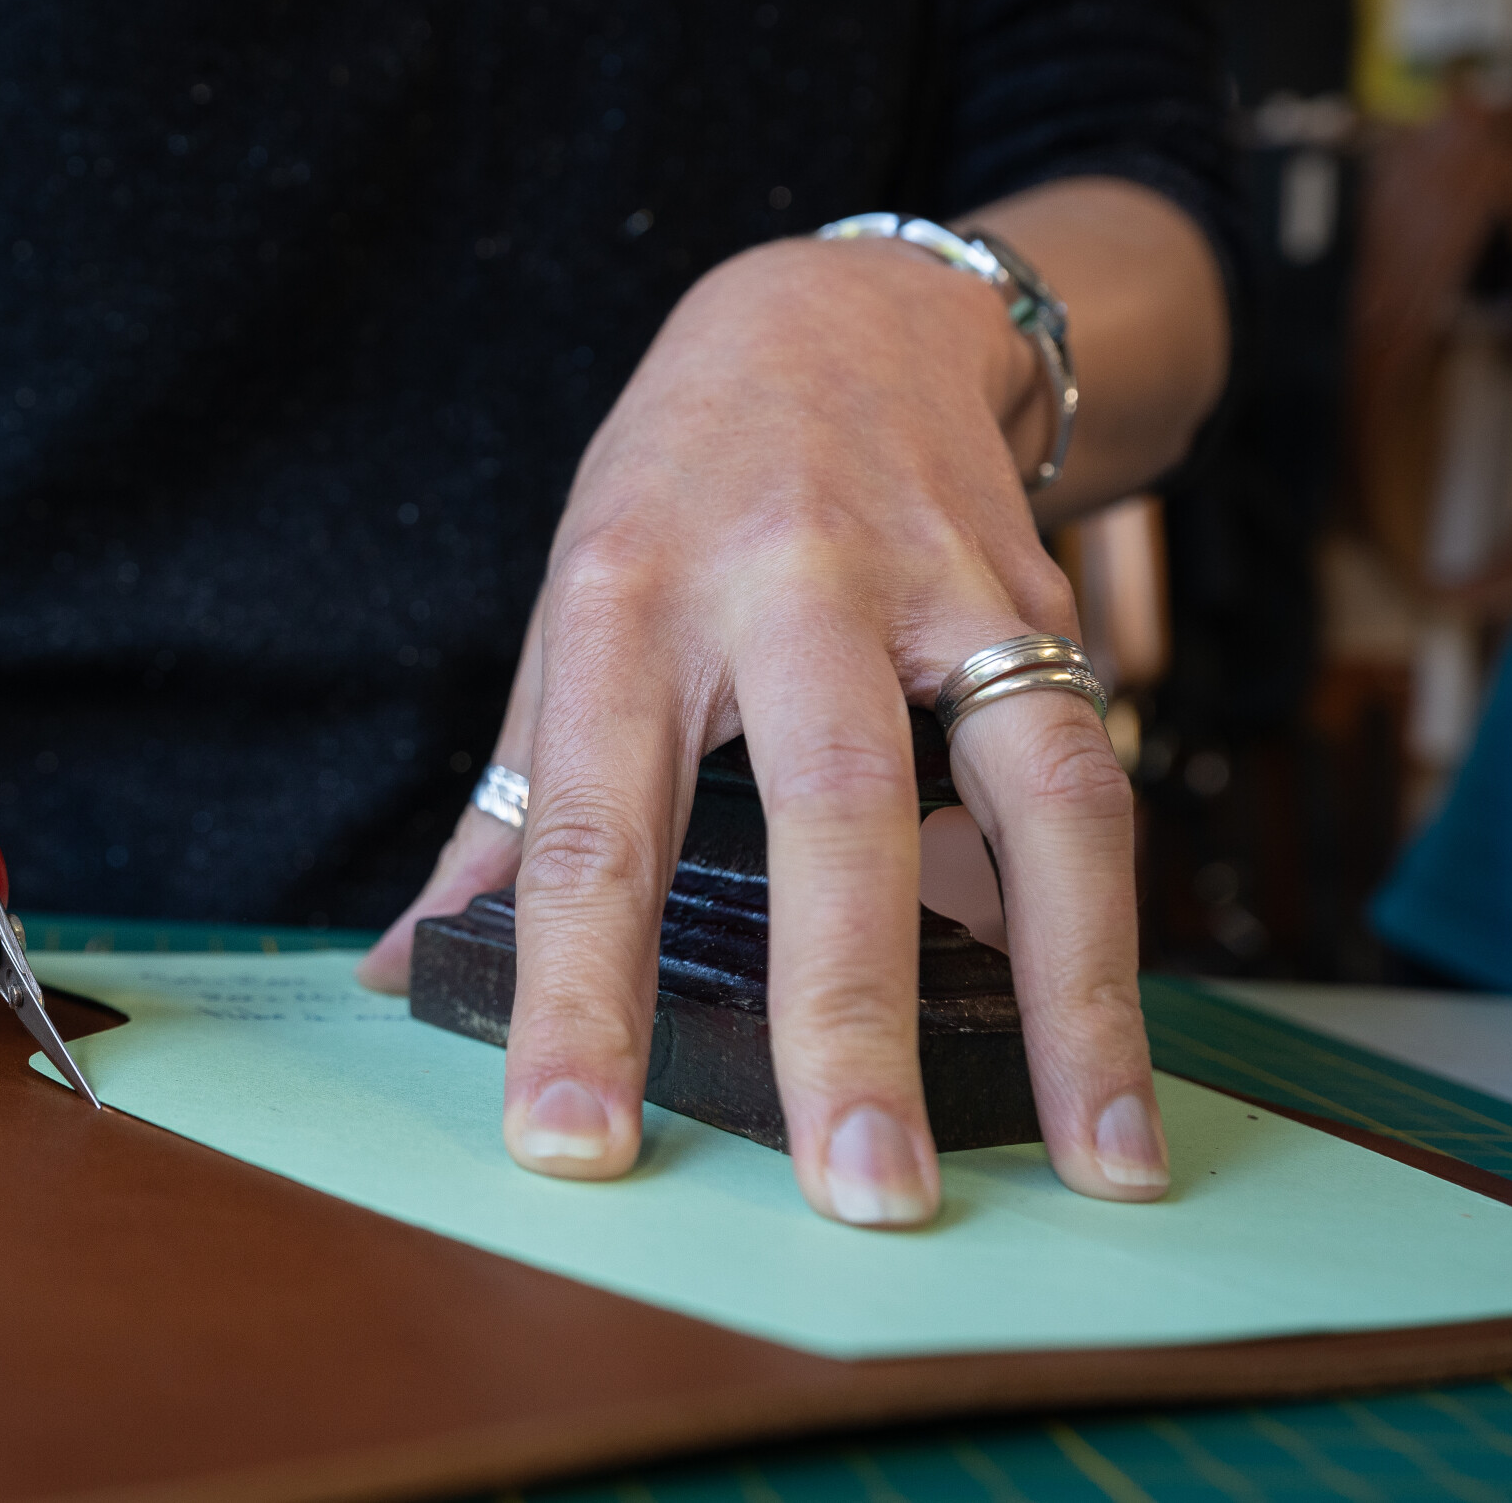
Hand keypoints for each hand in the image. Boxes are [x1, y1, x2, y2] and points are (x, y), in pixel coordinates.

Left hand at [361, 232, 1167, 1223]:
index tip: (572, 1146)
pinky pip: (1092, 771)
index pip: (587, 828)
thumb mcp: (562, 617)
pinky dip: (1108, 918)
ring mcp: (932, 587)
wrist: (835, 315)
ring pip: (1026, 788)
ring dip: (1067, 988)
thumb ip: (504, 807)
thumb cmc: (671, 495)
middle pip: (824, 811)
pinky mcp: (1040, 600)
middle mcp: (780, 586)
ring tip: (1096, 1160)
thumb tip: (398, 970)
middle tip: (861, 1196)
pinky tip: (1113, 1051)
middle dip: (845, 1012)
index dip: (573, 995)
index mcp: (621, 605)